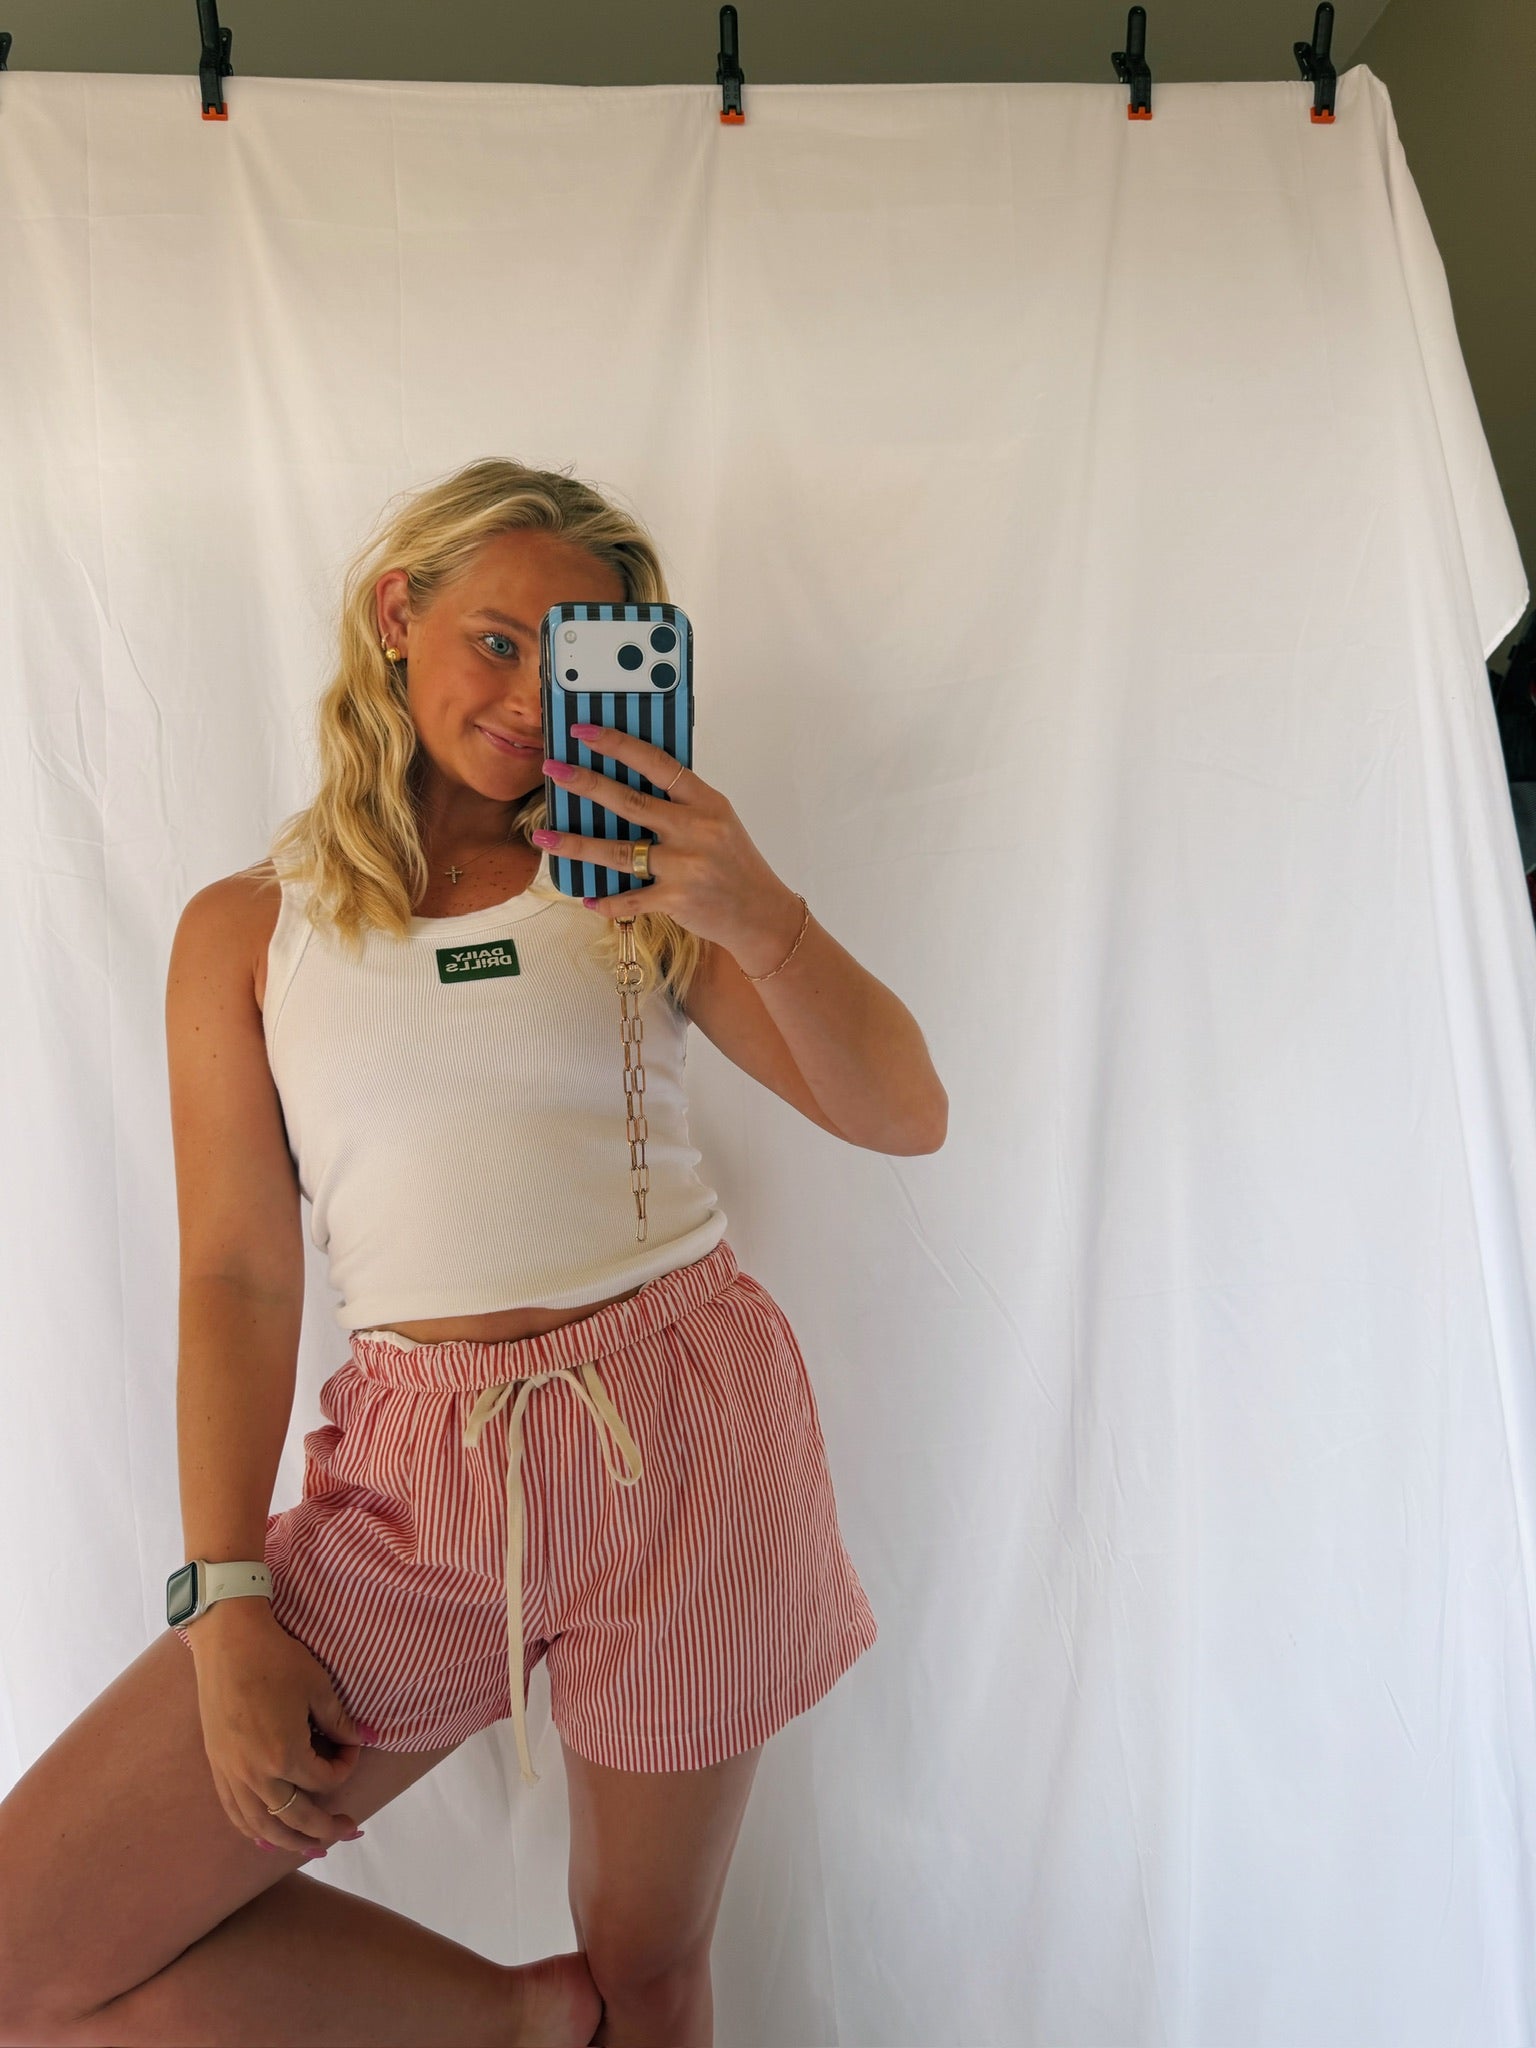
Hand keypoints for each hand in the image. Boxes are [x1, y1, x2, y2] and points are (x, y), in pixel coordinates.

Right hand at [189, 1599, 368, 1857]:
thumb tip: (363, 1738)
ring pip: (261, 1826)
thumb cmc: (275, 1658)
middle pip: (295, 1819)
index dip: (346, 1766)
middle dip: (326, 1829)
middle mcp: (255, 1774)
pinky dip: (253, 1829)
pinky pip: (235, 1812)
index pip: (324, 1780)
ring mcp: (231, 1773)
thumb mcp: (318, 1687)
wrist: (227, 1640)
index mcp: (285, 1755)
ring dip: (289, 1843)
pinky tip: (264, 1836)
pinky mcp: (217, 1766)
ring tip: (312, 1850)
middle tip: (350, 1832)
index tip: (351, 1744)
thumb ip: (340, 1721)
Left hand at [534, 725, 799, 961]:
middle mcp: (695, 830)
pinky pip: (630, 898)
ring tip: (544, 836)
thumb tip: (627, 780)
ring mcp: (685, 866)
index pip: (657, 763)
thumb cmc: (735, 864)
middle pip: (629, 802)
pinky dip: (606, 901)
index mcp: (706, 801)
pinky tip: (587, 897)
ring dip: (576, 845)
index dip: (618, 744)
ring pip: (619, 852)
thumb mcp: (718, 821)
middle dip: (586, 784)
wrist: (761, 914)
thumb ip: (681, 802)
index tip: (585, 732)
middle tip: (553, 771)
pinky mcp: (676, 900)